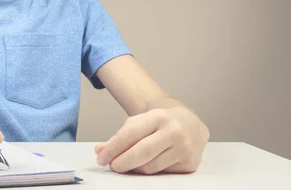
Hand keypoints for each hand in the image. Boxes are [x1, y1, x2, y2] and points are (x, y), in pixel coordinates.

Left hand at [94, 107, 208, 174]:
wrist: (190, 122)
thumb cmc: (161, 122)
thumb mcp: (141, 122)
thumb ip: (120, 136)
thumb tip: (99, 151)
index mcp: (159, 116)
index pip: (130, 134)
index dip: (113, 148)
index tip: (101, 157)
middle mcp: (174, 131)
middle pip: (141, 153)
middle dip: (121, 162)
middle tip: (112, 166)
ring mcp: (184, 149)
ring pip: (150, 167)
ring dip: (133, 169)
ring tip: (126, 165)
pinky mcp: (190, 164)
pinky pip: (161, 173)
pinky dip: (148, 172)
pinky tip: (144, 165)